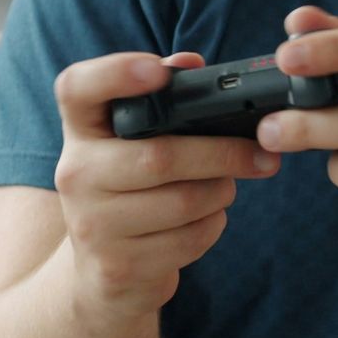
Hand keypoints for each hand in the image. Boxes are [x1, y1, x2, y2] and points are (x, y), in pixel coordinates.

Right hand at [51, 51, 280, 322]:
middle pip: (160, 157)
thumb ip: (162, 99)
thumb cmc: (132, 189)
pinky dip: (212, 226)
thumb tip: (191, 63)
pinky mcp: (118, 266)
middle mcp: (75, 173)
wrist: (104, 275)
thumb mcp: (133, 143)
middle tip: (262, 153)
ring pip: (183, 202)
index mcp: (80, 131)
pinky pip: (188, 240)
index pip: (77, 88)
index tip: (158, 71)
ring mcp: (92, 224)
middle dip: (222, 153)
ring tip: (226, 186)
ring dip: (221, 192)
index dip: (115, 73)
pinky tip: (206, 219)